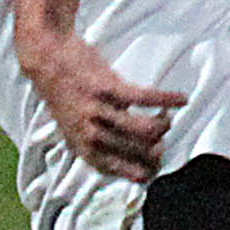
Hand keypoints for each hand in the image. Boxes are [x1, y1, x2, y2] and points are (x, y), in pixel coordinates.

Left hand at [19, 31, 184, 180]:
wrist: (47, 57)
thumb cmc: (66, 94)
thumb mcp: (75, 128)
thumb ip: (98, 145)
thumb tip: (131, 162)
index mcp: (84, 148)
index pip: (121, 171)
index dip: (145, 171)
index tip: (158, 164)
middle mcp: (91, 134)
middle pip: (141, 152)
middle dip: (160, 147)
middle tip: (163, 135)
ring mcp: (99, 111)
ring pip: (147, 130)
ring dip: (163, 124)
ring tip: (164, 116)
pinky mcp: (108, 88)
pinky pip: (148, 99)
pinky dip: (170, 99)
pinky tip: (182, 99)